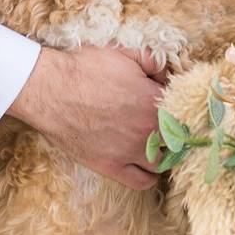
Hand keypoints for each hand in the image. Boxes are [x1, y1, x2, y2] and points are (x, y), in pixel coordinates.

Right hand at [7, 46, 164, 189]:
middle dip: (176, 131)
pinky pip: (142, 182)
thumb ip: (153, 62)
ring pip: (164, 162)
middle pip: (178, 140)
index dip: (179, 105)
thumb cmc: (85, 68)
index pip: (184, 110)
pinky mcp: (111, 166)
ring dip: (164, 154)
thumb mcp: (125, 53)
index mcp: (155, 103)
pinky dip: (149, 177)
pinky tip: (146, 165)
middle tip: (167, 124)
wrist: (50, 90)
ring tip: (158, 145)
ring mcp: (130, 152)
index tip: (172, 104)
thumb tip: (165, 75)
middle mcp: (148, 131)